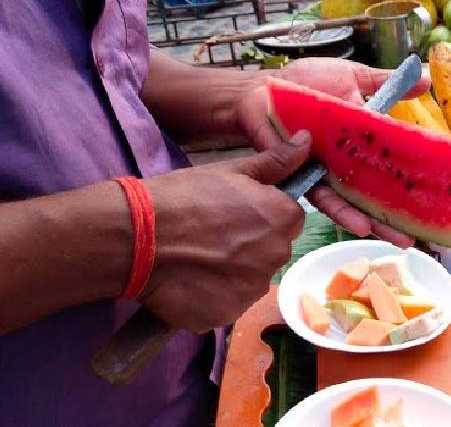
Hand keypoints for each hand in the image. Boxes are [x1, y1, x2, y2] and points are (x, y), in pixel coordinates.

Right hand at [138, 132, 310, 331]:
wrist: (136, 236)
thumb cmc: (183, 196)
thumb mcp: (231, 170)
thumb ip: (276, 161)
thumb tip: (307, 141)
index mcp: (282, 219)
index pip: (290, 219)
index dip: (265, 215)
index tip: (236, 214)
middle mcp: (276, 256)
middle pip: (273, 251)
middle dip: (252, 244)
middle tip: (214, 234)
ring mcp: (252, 290)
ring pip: (251, 279)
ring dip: (234, 272)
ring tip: (199, 258)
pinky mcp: (227, 315)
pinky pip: (228, 303)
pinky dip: (213, 295)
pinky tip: (190, 280)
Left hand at [234, 58, 429, 248]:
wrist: (263, 88)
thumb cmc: (305, 83)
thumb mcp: (352, 77)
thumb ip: (384, 82)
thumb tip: (425, 78)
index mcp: (360, 144)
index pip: (388, 169)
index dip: (406, 187)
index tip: (429, 206)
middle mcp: (344, 164)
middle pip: (371, 194)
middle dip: (392, 218)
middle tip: (413, 239)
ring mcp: (324, 171)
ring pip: (349, 202)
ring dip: (369, 220)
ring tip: (392, 238)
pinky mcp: (302, 175)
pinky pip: (321, 197)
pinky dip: (339, 211)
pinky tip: (358, 225)